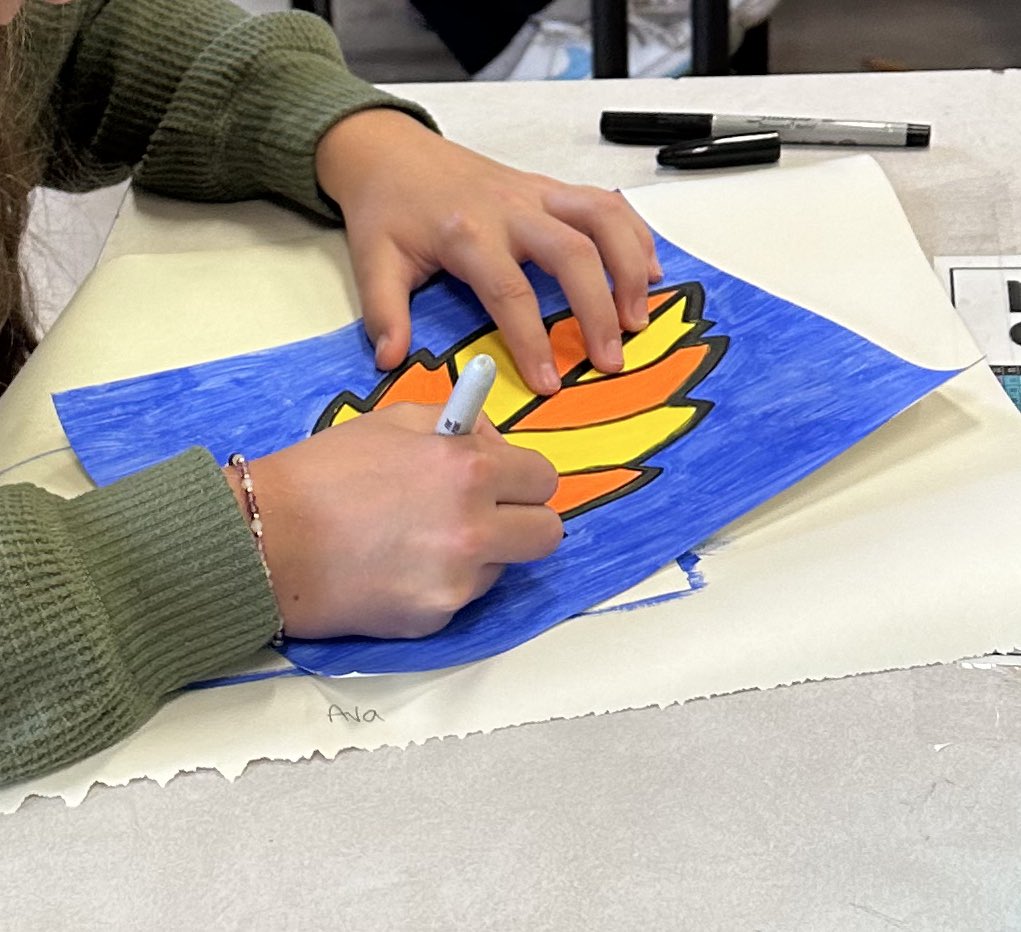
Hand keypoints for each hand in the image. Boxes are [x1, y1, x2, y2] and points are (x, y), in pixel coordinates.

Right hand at [224, 404, 561, 639]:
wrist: (266, 540)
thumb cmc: (325, 471)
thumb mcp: (394, 421)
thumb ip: (459, 425)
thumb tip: (494, 442)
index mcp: (469, 469)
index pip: (543, 479)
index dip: (522, 478)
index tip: (503, 481)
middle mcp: (474, 527)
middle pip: (546, 534)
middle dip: (523, 522)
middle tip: (486, 516)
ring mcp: (457, 579)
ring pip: (505, 568)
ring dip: (481, 554)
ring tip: (422, 540)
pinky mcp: (435, 618)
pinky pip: (461, 597)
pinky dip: (442, 583)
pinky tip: (399, 568)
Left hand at [315, 109, 661, 395]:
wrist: (389, 150)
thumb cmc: (386, 208)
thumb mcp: (374, 261)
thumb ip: (385, 313)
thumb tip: (393, 360)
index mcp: (467, 233)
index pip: (511, 293)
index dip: (534, 342)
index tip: (550, 382)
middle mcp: (510, 208)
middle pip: (574, 254)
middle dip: (599, 310)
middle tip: (611, 359)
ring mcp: (535, 193)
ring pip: (602, 217)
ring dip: (630, 267)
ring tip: (638, 318)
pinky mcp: (548, 187)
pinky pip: (605, 202)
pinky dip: (633, 233)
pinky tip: (649, 270)